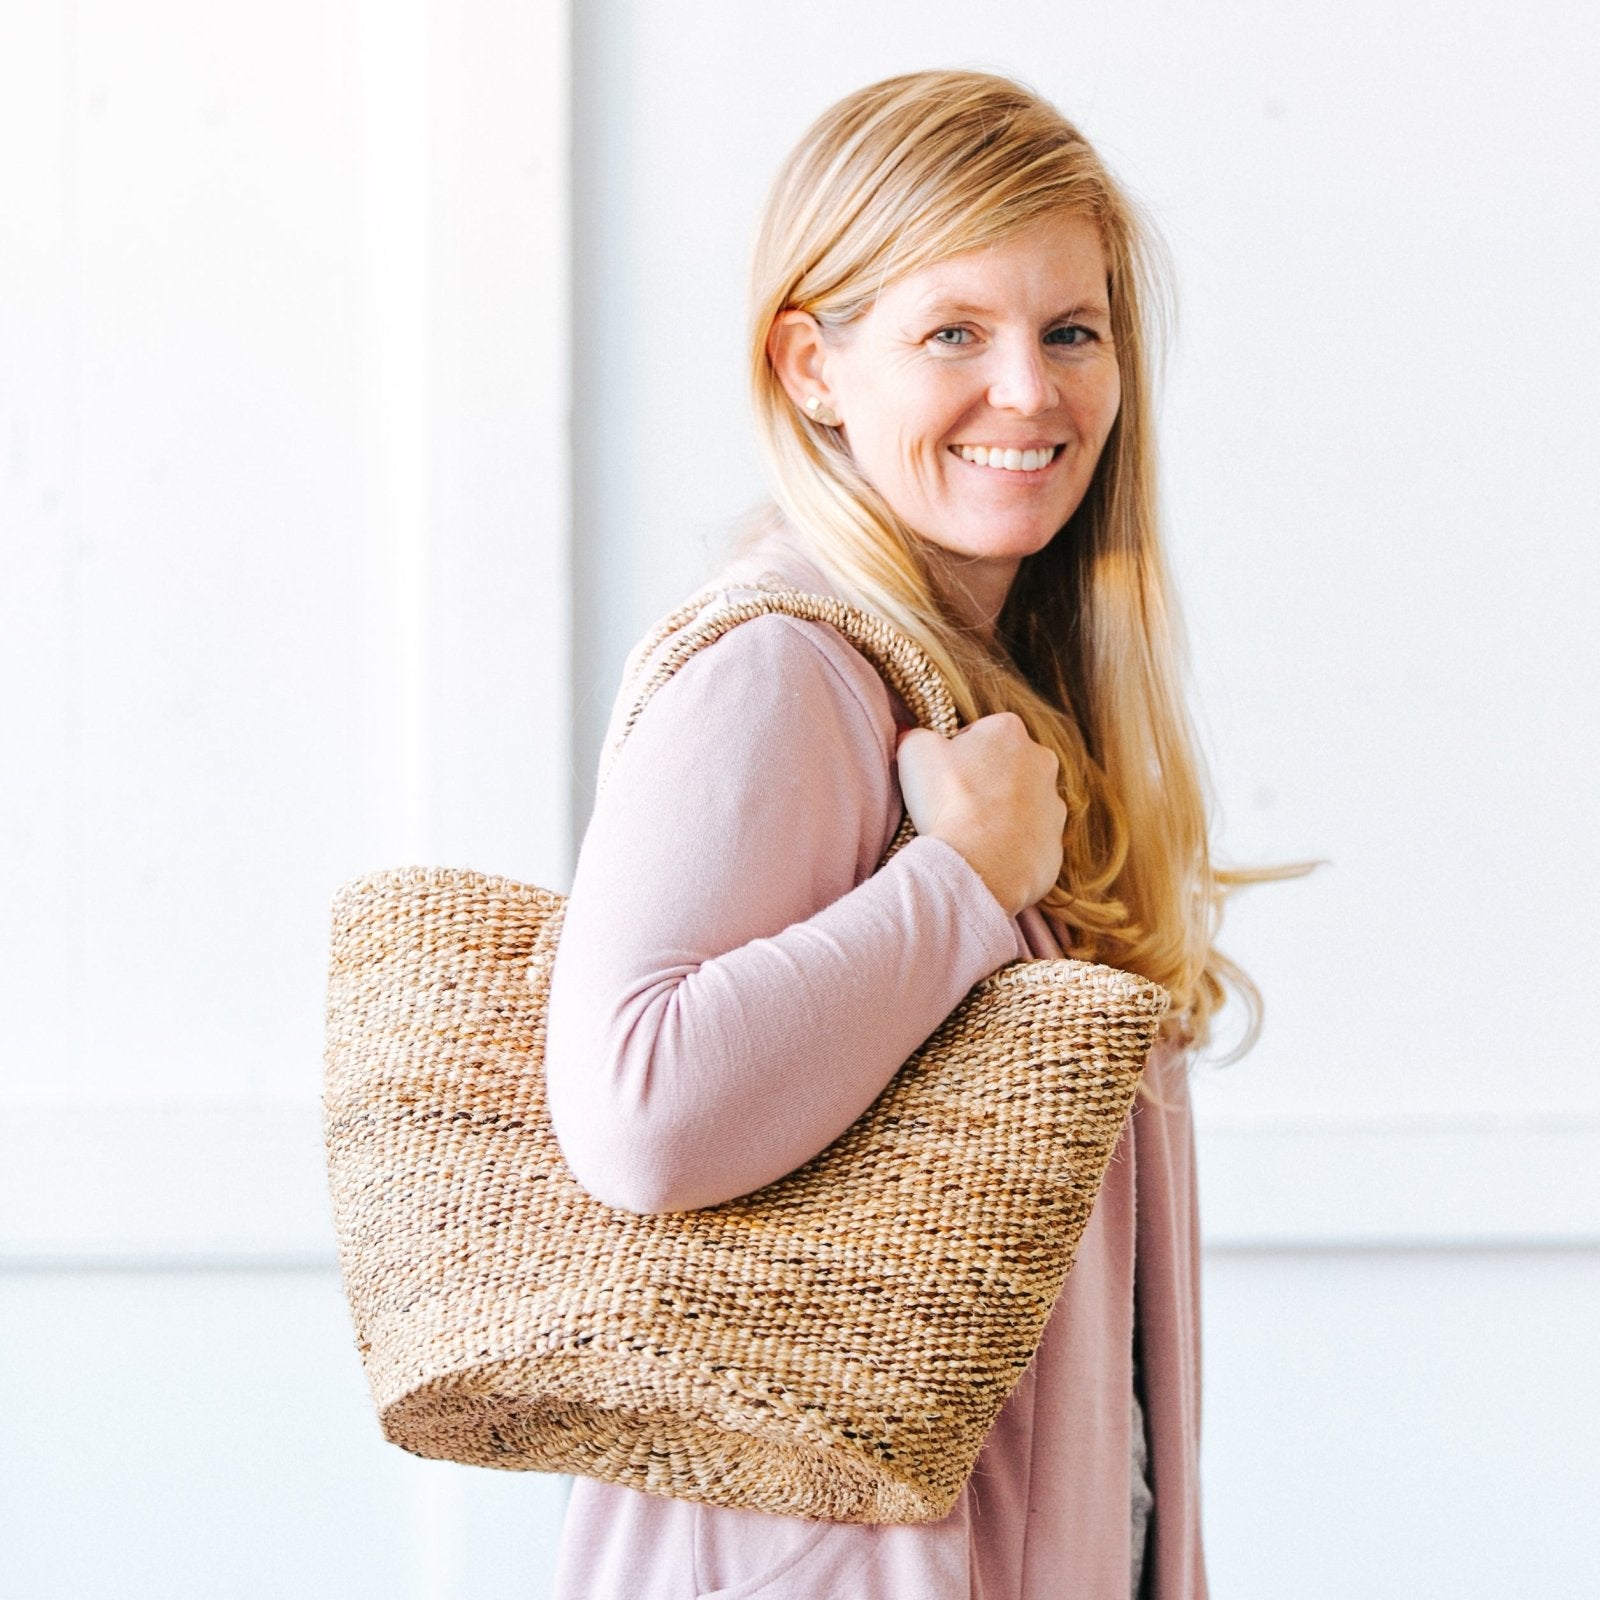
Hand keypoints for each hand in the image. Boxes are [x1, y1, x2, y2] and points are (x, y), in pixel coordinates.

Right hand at [894, 713, 1066, 916]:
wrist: (979, 864)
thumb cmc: (948, 800)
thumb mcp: (915, 751)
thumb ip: (915, 735)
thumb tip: (911, 733)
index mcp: (1009, 730)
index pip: (979, 733)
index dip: (955, 753)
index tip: (942, 775)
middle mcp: (1041, 762)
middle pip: (1007, 766)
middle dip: (985, 780)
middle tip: (954, 803)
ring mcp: (1053, 805)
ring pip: (1022, 804)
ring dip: (1001, 814)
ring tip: (970, 833)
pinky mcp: (1054, 845)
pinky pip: (1029, 842)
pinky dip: (1011, 847)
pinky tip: (987, 856)